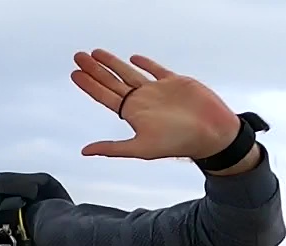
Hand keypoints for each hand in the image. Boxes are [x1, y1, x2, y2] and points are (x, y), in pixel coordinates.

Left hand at [71, 50, 243, 161]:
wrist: (211, 132)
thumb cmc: (177, 143)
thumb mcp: (140, 148)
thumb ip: (113, 148)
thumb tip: (84, 152)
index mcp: (133, 115)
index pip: (105, 96)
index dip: (89, 85)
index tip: (74, 73)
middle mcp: (142, 102)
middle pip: (112, 82)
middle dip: (94, 69)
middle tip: (78, 56)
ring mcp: (157, 91)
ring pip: (129, 73)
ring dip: (112, 63)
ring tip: (96, 53)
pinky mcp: (174, 82)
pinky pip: (156, 70)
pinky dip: (144, 63)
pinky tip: (133, 57)